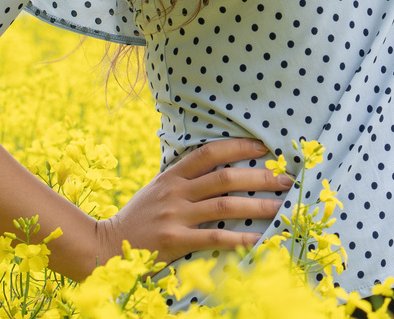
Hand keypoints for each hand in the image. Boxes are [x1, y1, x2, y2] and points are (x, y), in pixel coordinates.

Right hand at [92, 137, 291, 266]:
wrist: (108, 246)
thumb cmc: (140, 217)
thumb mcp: (158, 189)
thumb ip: (185, 179)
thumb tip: (222, 166)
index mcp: (172, 175)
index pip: (209, 152)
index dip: (238, 147)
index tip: (264, 148)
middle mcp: (175, 192)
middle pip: (225, 178)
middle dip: (260, 177)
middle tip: (285, 179)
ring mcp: (175, 216)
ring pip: (225, 206)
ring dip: (257, 206)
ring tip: (281, 207)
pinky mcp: (176, 241)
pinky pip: (215, 237)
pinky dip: (239, 238)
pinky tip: (259, 238)